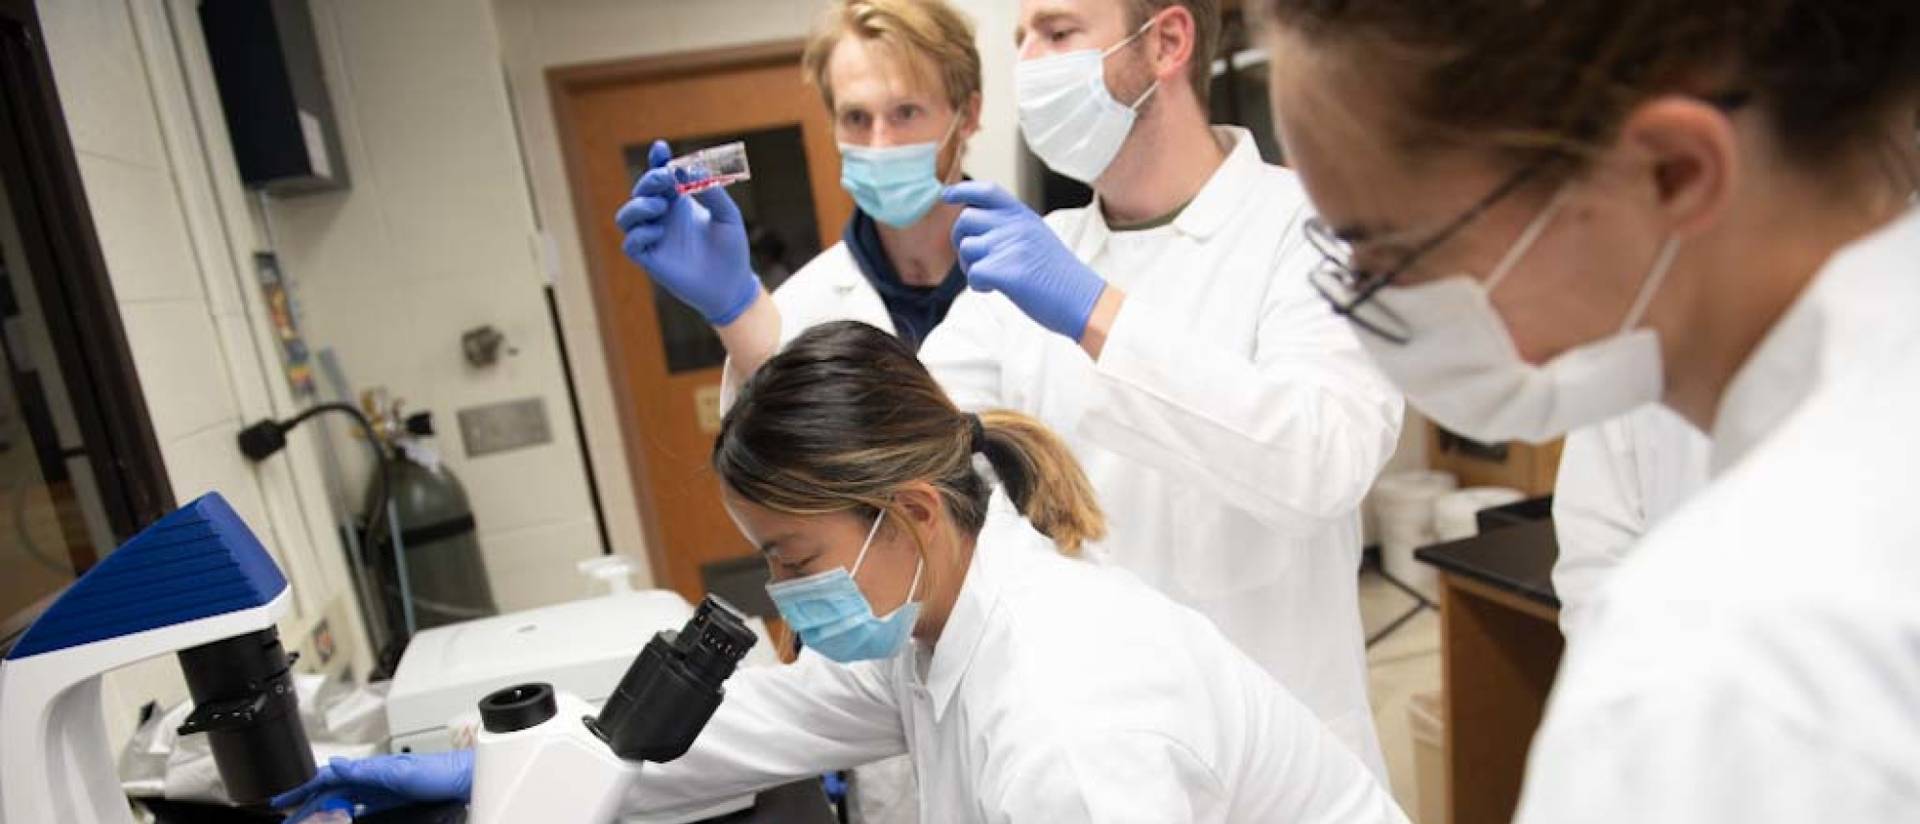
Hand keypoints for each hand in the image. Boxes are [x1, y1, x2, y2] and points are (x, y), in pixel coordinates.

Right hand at [272, 751, 473, 821]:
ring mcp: (380, 790)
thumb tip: (335, 764)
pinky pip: (359, 808)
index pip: (328, 778)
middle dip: (307, 803)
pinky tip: (338, 819)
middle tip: (289, 817)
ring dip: (322, 810)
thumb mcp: (398, 773)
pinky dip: (343, 814)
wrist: (462, 781)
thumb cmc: (437, 772)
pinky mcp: (390, 800)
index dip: (304, 787)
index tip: (283, 800)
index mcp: (369, 769)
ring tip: (306, 819)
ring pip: (342, 800)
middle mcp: (372, 778)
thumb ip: (365, 770)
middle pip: (330, 791)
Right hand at [614, 140, 761, 324]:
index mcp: (680, 203)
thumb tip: (690, 168)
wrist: (733, 286)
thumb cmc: (732, 249)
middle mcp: (663, 217)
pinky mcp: (651, 260)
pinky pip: (631, 244)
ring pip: (626, 216)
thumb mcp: (728, 215)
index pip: (661, 176)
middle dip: (650, 180)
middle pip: (641, 191)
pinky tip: (659, 231)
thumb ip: (712, 191)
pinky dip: (639, 234)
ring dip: (638, 205)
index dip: (657, 160)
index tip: (661, 148)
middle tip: (667, 178)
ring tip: (660, 205)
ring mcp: (655, 238)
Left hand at [943, 182, 1107, 341]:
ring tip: (991, 279)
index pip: (987, 191)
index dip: (963, 190)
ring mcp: (1011, 246)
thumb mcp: (1037, 238)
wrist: (1083, 300)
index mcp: (1024, 216)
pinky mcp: (1007, 271)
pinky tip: (995, 290)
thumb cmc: (1058, 276)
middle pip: (965, 220)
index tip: (947, 195)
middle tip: (974, 261)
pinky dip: (978, 286)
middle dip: (960, 241)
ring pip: (966, 248)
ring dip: (970, 267)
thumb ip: (1010, 229)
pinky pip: (973, 274)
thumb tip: (974, 231)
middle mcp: (1016, 225)